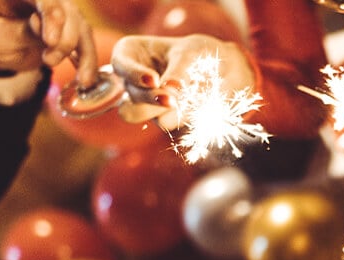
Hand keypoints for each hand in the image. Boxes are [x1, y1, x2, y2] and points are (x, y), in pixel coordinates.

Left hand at [0, 0, 96, 85]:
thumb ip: (19, 31)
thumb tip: (42, 27)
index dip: (51, 15)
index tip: (50, 41)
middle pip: (67, 9)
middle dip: (66, 38)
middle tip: (50, 60)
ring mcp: (54, 11)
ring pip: (80, 26)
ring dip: (84, 52)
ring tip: (80, 78)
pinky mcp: (65, 29)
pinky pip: (83, 41)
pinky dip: (87, 60)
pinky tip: (86, 78)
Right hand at [110, 34, 254, 129]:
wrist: (222, 71)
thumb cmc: (199, 52)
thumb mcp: (191, 53)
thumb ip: (177, 73)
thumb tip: (168, 95)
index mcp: (129, 54)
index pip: (121, 65)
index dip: (134, 74)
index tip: (154, 80)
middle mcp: (131, 81)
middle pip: (129, 96)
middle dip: (149, 100)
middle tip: (171, 100)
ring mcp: (143, 102)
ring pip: (145, 115)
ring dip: (167, 110)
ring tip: (191, 99)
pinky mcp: (160, 118)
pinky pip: (167, 122)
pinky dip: (182, 115)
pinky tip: (196, 104)